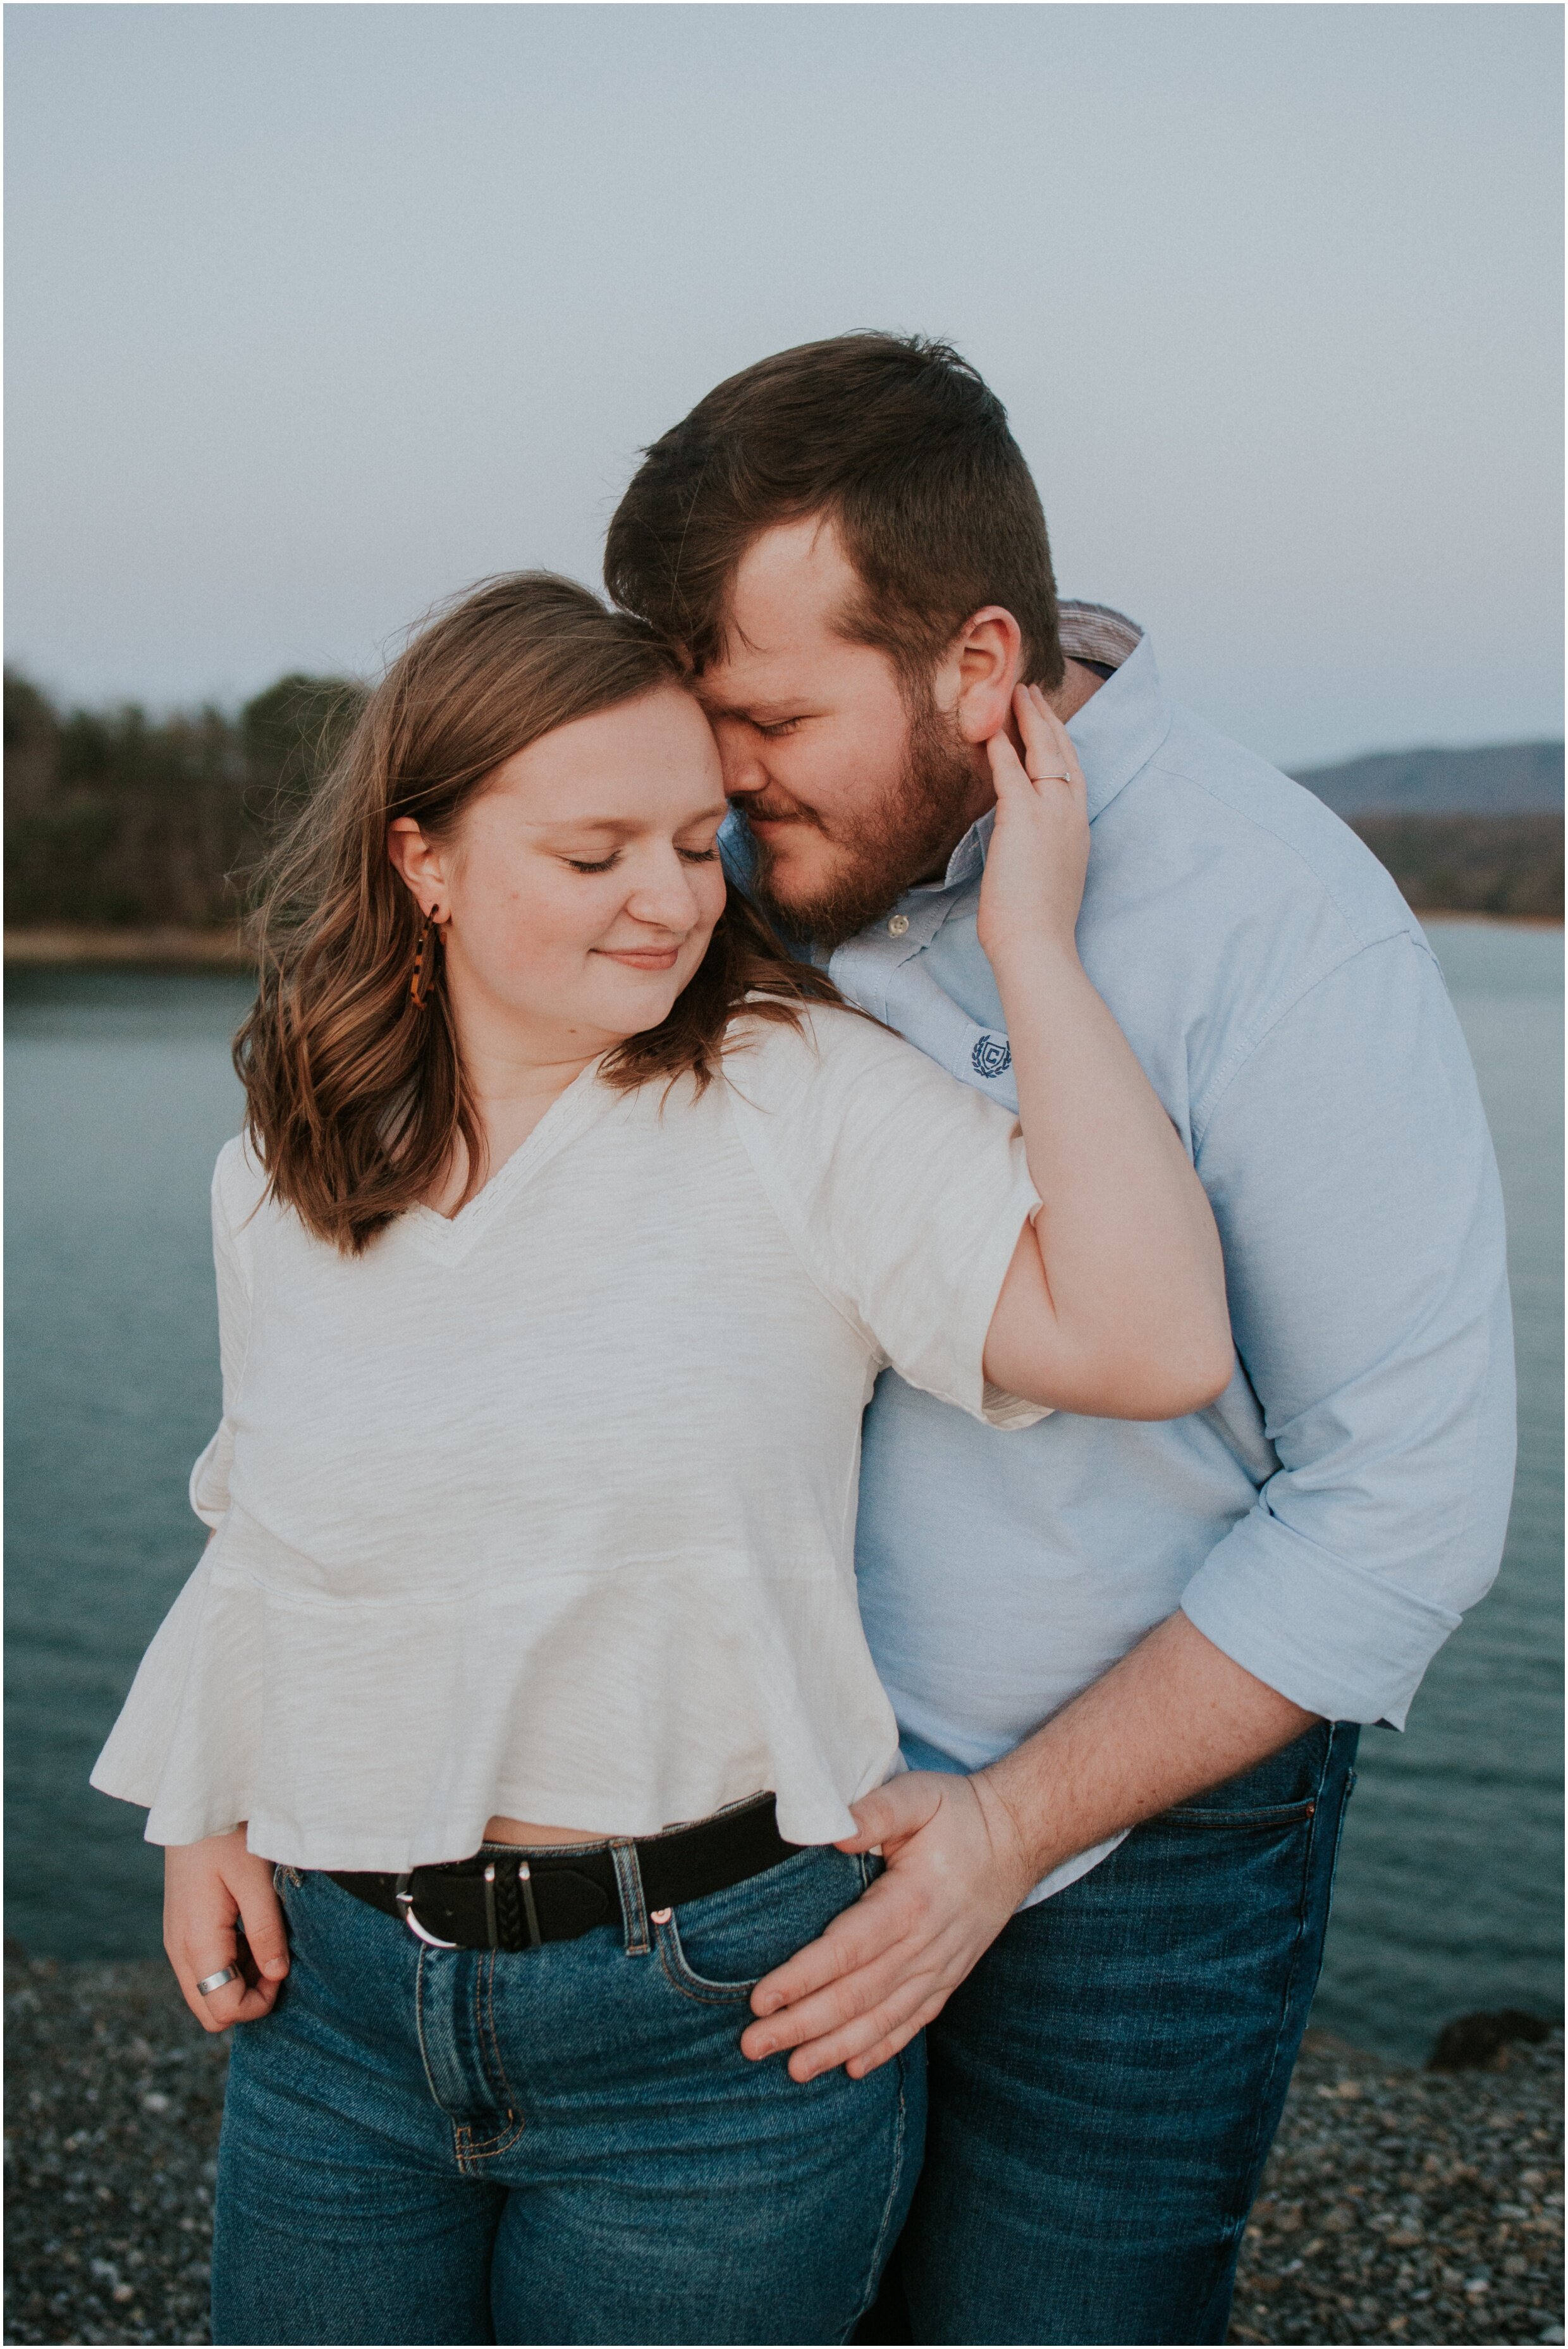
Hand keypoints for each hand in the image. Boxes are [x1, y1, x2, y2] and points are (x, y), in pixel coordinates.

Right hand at [164, 1827, 289, 2032]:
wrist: (195, 1808)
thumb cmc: (228, 1838)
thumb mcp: (255, 1882)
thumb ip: (266, 1932)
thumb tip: (277, 1975)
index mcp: (196, 1943)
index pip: (223, 2009)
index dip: (260, 2001)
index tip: (282, 1967)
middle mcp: (179, 1951)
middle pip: (211, 2011)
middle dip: (249, 1998)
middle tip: (275, 1959)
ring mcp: (177, 1942)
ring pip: (207, 1992)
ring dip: (240, 1980)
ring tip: (265, 1938)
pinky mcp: (183, 1931)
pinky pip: (205, 1969)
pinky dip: (231, 1965)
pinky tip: (250, 1930)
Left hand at [738, 1771, 1034, 2082]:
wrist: (1018, 1838)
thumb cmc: (958, 1814)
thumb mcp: (919, 1796)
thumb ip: (876, 1811)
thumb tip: (834, 1833)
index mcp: (911, 1901)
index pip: (847, 1950)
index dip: (802, 1978)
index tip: (761, 1999)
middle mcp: (927, 1945)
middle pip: (857, 1995)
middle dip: (803, 2024)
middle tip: (753, 2045)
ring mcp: (941, 1967)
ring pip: (882, 2018)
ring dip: (836, 2047)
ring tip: (794, 2070)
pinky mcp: (949, 1977)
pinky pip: (913, 2021)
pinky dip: (882, 2048)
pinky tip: (852, 2069)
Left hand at [977, 684, 1088, 965]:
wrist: (1038, 944)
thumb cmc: (1036, 925)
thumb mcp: (1045, 877)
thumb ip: (1038, 851)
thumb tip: (1019, 847)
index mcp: (1077, 829)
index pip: (1072, 774)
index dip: (1061, 743)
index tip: (1050, 721)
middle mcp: (1072, 815)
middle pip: (1064, 752)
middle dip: (1048, 718)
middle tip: (1032, 692)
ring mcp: (1052, 815)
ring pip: (1044, 752)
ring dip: (1029, 719)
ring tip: (1016, 694)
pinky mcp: (1024, 819)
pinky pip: (1012, 772)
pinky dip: (1001, 748)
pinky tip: (990, 729)